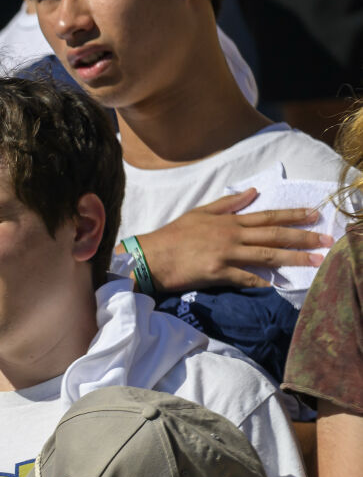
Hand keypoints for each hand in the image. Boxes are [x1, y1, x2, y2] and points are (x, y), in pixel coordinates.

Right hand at [138, 190, 330, 293]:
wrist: (151, 256)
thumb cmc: (173, 235)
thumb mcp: (200, 212)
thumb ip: (228, 204)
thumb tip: (253, 191)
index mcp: (229, 221)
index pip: (268, 216)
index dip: (293, 215)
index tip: (315, 215)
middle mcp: (232, 236)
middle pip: (274, 235)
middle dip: (303, 237)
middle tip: (326, 240)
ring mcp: (226, 254)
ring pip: (267, 255)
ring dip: (294, 259)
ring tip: (315, 262)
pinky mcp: (217, 272)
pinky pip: (245, 277)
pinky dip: (262, 282)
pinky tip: (279, 285)